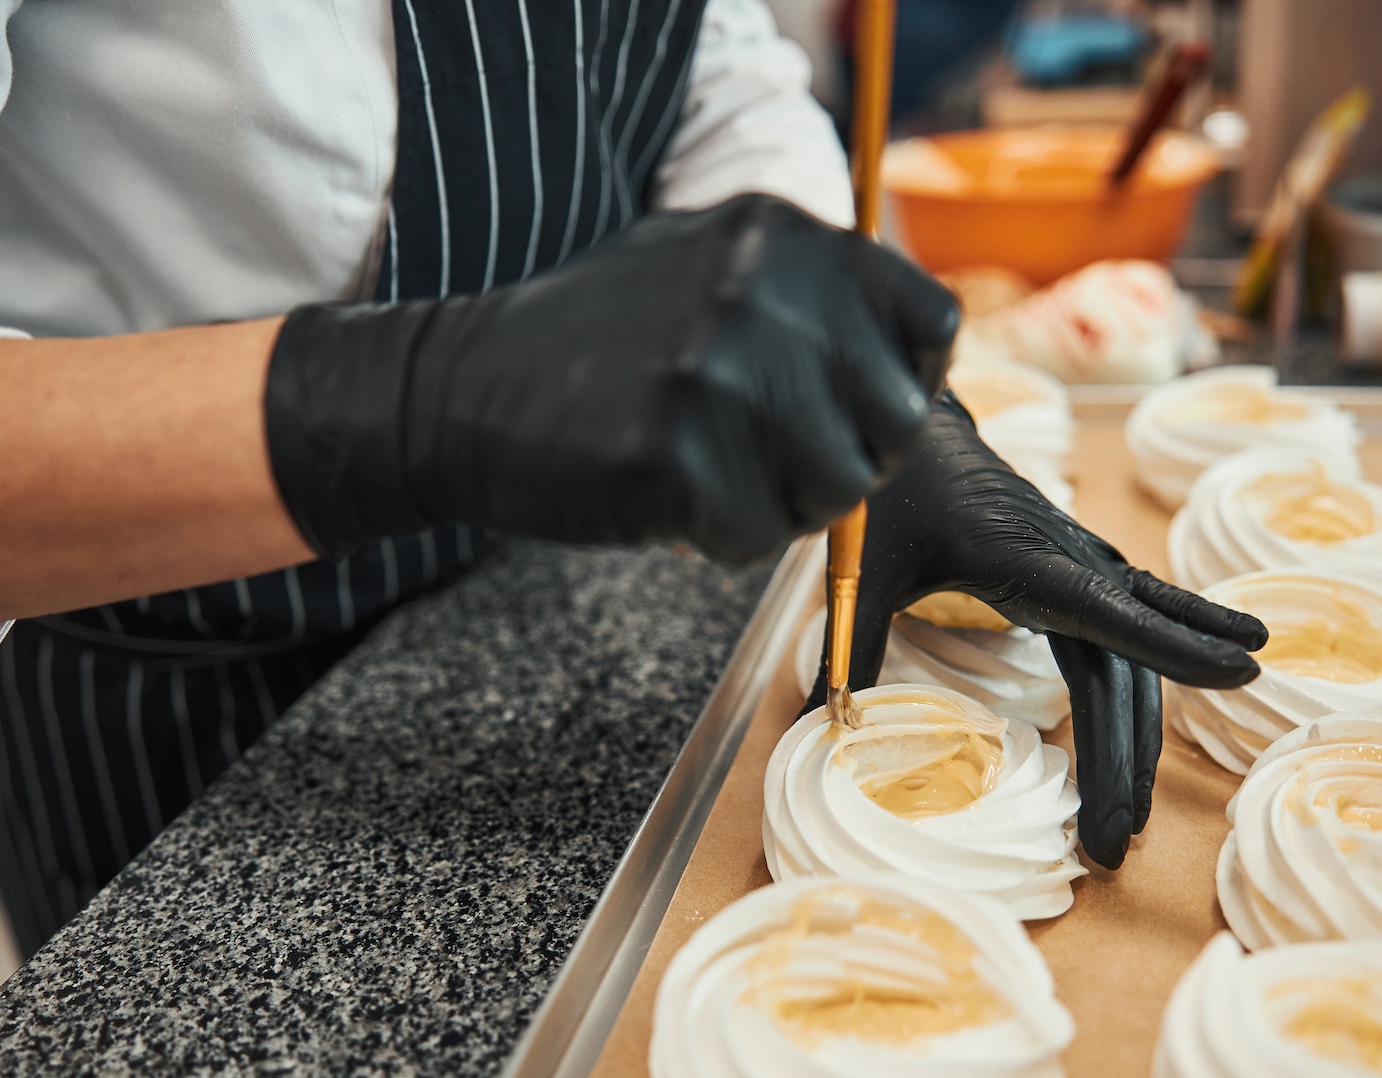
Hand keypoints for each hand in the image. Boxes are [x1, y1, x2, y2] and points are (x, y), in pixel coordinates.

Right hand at [263, 195, 960, 563]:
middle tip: (763, 459)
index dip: (898, 386)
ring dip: (779, 506)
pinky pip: (759, 539)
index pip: (927, 321)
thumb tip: (911, 365)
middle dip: (840, 461)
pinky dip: (718, 540)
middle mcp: (762, 286)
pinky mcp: (679, 453)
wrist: (455, 392)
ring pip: (837, 490)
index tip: (848, 412)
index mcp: (779, 232)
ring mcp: (721, 368)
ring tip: (705, 471)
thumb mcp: (705, 270)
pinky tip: (660, 497)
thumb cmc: (591, 350)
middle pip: (894, 421)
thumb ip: (806, 298)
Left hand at [810, 395, 1266, 867]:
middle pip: (1122, 671)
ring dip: (1134, 744)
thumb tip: (818, 728)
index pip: (1115, 612)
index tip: (1240, 675)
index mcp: (1029, 559)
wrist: (911, 433)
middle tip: (1114, 845)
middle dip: (1123, 760)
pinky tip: (1213, 687)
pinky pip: (1129, 639)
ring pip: (1129, 667)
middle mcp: (1074, 565)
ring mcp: (1085, 571)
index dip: (1175, 646)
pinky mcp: (1080, 578)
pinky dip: (1162, 676)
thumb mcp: (866, 572)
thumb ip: (851, 649)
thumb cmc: (893, 496)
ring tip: (1125, 825)